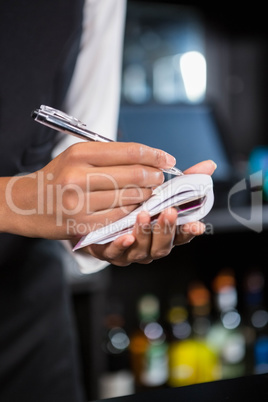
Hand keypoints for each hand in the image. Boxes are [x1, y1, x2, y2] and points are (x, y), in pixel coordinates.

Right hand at [0, 142, 175, 237]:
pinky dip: (132, 212)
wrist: (27, 203)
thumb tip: (148, 159)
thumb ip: (109, 156)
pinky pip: (120, 217)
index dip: (154, 155)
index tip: (167, 159)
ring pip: (130, 198)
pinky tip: (134, 208)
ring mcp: (80, 203)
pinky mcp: (82, 225)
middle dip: (154, 177)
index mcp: (80, 153)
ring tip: (148, 193)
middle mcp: (78, 176)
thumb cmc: (58, 177)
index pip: (130, 152)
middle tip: (159, 178)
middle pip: (134, 175)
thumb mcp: (76, 156)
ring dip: (146, 196)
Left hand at [85, 160, 216, 265]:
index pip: (181, 235)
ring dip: (144, 233)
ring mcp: (130, 251)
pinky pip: (115, 252)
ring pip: (141, 250)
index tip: (197, 225)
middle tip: (169, 212)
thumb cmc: (135, 206)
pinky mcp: (110, 251)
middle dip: (167, 229)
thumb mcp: (160, 192)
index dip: (189, 231)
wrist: (99, 219)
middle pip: (163, 246)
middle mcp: (149, 246)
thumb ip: (185, 182)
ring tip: (143, 215)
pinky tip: (124, 235)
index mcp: (163, 233)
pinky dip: (121, 245)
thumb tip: (209, 165)